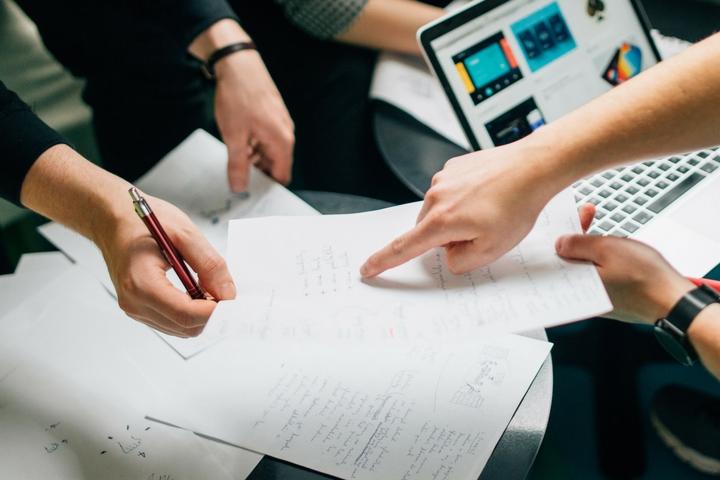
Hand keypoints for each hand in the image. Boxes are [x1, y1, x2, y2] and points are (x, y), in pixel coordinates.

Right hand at [96, 195, 235, 336]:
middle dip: (210, 313)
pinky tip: (194, 291)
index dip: (214, 310)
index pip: (186, 314)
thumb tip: (228, 293)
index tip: (232, 299)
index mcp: (141, 283)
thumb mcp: (184, 233)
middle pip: (185, 326)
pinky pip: (171, 322)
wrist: (111, 219)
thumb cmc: (141, 221)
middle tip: (224, 290)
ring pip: (181, 329)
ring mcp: (134, 309)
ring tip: (207, 286)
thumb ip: (209, 264)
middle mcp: (134, 302)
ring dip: (200, 314)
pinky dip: (189, 312)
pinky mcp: (138, 309)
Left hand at [214, 51, 293, 191]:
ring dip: (255, 158)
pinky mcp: (272, 115)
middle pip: (276, 165)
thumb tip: (239, 188)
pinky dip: (255, 144)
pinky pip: (267, 138)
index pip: (282, 176)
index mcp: (282, 142)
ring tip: (235, 159)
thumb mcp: (234, 136)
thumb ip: (238, 165)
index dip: (268, 188)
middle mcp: (286, 134)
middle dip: (259, 174)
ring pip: (270, 151)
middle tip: (239, 180)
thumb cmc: (239, 97)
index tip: (253, 196)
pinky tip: (238, 142)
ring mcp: (280, 123)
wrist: (239, 63)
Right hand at [361, 141, 562, 276]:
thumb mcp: (491, 250)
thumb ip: (461, 261)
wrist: (533, 167)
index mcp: (441, 221)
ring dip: (456, 217)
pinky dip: (463, 199)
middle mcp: (436, 197)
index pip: (404, 247)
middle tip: (481, 233)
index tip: (367, 268)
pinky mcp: (453, 167)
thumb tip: (448, 254)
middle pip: (427, 230)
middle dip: (447, 238)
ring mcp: (443, 179)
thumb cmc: (516, 205)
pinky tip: (487, 196)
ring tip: (489, 211)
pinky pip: (450, 192)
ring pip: (439, 211)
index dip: (383, 261)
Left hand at [556, 207, 693, 322]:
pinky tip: (609, 247)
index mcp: (576, 284)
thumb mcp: (607, 249)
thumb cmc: (644, 277)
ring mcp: (595, 298)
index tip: (568, 216)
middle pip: (569, 258)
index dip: (561, 231)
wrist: (674, 301)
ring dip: (589, 244)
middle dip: (577, 233)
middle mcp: (582, 295)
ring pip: (584, 265)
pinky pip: (597, 274)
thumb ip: (578, 244)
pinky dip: (600, 259)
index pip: (556, 255)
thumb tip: (559, 244)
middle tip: (588, 212)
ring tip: (599, 225)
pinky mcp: (608, 298)